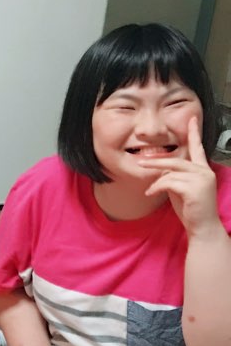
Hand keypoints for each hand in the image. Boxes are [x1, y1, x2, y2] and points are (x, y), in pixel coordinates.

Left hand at [141, 116, 220, 238]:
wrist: (201, 227)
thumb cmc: (190, 209)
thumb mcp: (179, 188)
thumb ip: (174, 175)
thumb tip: (160, 169)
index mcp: (202, 169)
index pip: (197, 147)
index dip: (193, 132)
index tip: (191, 118)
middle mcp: (205, 171)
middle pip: (176, 159)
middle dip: (156, 161)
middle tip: (140, 161)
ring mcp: (202, 179)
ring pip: (171, 171)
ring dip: (156, 180)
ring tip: (149, 189)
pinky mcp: (195, 188)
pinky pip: (168, 181)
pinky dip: (157, 187)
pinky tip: (151, 194)